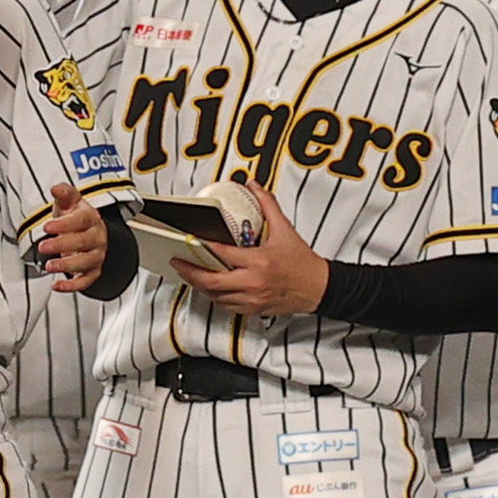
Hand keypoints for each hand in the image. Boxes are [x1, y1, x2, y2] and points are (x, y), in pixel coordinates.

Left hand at [36, 179, 110, 290]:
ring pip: (86, 262)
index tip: (47, 226)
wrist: (89, 233)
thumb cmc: (76, 218)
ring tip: (49, 266)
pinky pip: (86, 281)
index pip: (82, 220)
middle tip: (43, 246)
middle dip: (61, 245)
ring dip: (67, 266)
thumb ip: (63, 194)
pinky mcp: (93, 271)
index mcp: (91, 218)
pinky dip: (72, 286)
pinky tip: (57, 286)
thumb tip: (55, 188)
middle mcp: (97, 237)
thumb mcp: (69, 203)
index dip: (65, 224)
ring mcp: (96, 255)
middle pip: (83, 242)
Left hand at [172, 179, 325, 313]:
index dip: (203, 247)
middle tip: (178, 262)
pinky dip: (215, 297)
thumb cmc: (303, 263)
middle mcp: (253, 283)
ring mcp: (252, 299)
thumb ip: (268, 206)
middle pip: (211, 281)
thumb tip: (255, 187)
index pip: (222, 254)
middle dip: (190, 272)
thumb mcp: (285, 230)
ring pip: (215, 297)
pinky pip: (226, 306)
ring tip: (190, 273)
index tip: (190, 241)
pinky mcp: (253, 310)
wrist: (318, 288)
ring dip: (200, 286)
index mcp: (259, 262)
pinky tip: (211, 287)